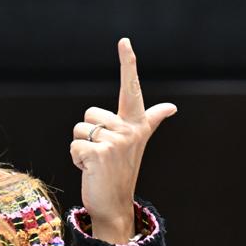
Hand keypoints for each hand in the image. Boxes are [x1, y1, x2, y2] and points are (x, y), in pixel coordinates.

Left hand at [69, 38, 175, 243]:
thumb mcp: (137, 142)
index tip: (125, 41)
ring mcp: (116, 142)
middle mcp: (129, 130)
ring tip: (98, 163)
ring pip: (79, 129)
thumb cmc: (121, 170)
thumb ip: (151, 121)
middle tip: (103, 154)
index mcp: (136, 124)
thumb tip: (171, 107)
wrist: (114, 204)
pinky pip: (74, 145)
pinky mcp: (100, 153)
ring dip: (81, 148)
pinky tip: (91, 171)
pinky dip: (76, 159)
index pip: (131, 88)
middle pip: (89, 114)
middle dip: (88, 134)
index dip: (128, 63)